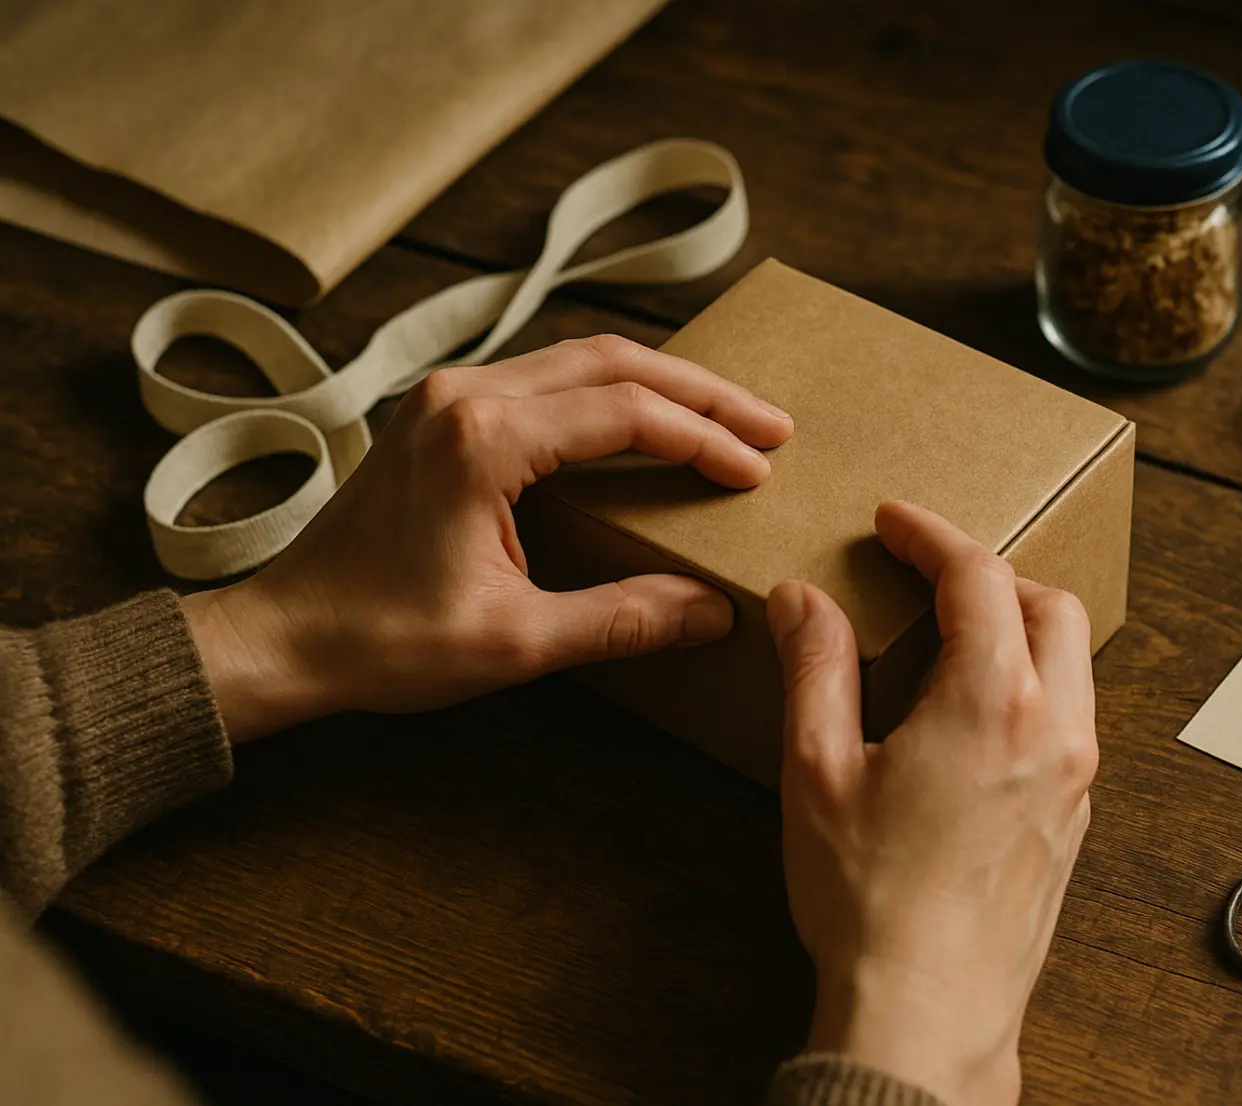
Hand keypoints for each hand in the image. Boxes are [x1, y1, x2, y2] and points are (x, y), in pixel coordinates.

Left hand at [182, 334, 792, 741]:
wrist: (283, 637)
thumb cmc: (381, 641)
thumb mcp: (514, 642)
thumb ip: (622, 619)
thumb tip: (714, 612)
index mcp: (483, 438)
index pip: (627, 414)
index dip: (705, 440)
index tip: (758, 473)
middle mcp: (464, 395)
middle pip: (612, 361)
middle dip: (702, 392)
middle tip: (772, 423)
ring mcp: (447, 396)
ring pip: (580, 359)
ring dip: (660, 385)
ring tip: (727, 417)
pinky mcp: (440, 413)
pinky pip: (546, 377)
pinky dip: (611, 393)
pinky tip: (647, 420)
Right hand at [766, 501, 1098, 1105]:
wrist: (926, 1014)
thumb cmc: (868, 901)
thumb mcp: (817, 771)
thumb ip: (814, 669)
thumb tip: (802, 601)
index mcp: (992, 701)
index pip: (977, 576)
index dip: (931, 535)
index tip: (893, 522)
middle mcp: (1054, 729)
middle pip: (1048, 605)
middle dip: (990, 573)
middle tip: (927, 571)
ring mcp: (1074, 778)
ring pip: (1071, 662)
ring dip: (1018, 626)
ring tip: (950, 635)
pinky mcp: (1074, 819)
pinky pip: (1071, 718)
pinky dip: (1032, 684)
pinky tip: (972, 712)